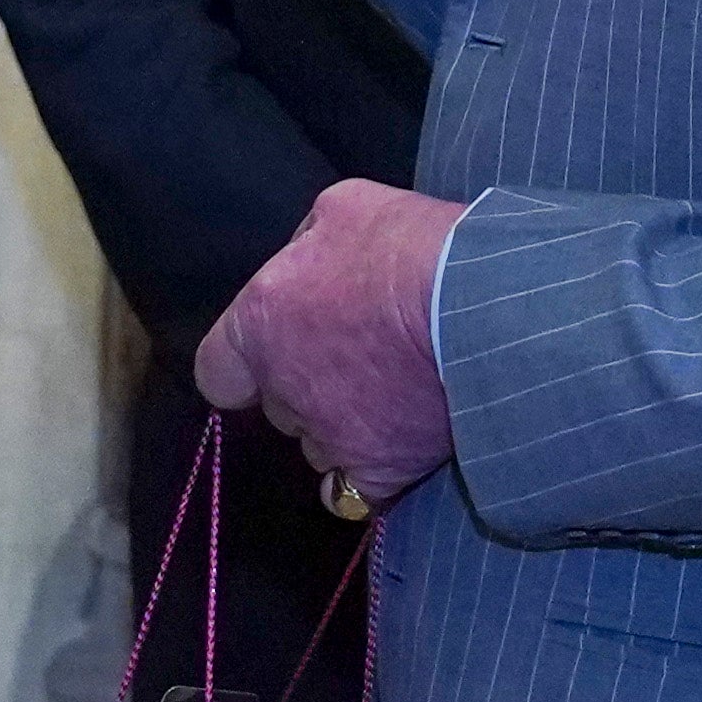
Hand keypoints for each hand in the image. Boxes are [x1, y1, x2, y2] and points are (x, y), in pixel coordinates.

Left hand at [196, 178, 463, 504]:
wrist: (483, 308)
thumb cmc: (412, 247)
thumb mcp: (346, 207)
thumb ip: (309, 243)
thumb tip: (304, 261)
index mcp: (261, 323)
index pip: (217, 372)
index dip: (245, 367)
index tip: (279, 356)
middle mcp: (284, 388)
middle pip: (279, 407)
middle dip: (308, 388)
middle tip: (361, 357)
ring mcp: (328, 436)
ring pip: (316, 448)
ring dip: (341, 429)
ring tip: (391, 397)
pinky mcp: (376, 472)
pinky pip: (351, 494)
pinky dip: (367, 477)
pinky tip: (394, 449)